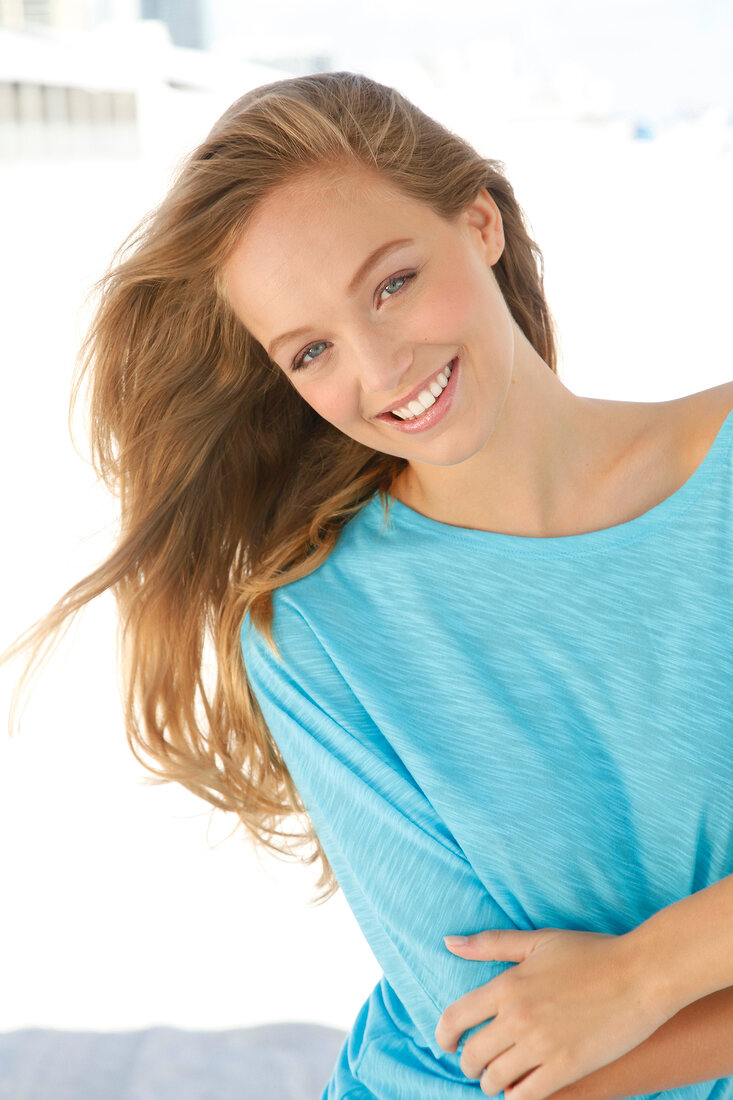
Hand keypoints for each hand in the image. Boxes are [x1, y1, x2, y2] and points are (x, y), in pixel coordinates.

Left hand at [434, 926, 671, 1099]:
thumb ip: (490, 944)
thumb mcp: (538, 942)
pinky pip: (527, 1096)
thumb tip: (448, 943)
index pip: (455, 1018)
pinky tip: (521, 1089)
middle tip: (475, 1065)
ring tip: (498, 1079)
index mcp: (508, 985)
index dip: (444, 1036)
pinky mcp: (567, 1068)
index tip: (447, 1044)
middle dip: (468, 1065)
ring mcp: (542, 1045)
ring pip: (496, 1080)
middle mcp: (518, 1017)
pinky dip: (517, 1097)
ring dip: (491, 1083)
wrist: (641, 975)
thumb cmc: (590, 953)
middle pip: (473, 1055)